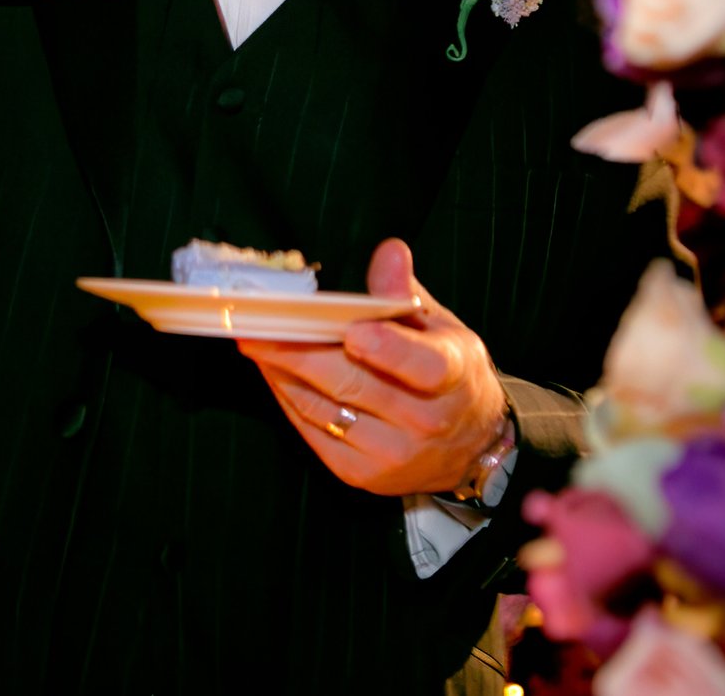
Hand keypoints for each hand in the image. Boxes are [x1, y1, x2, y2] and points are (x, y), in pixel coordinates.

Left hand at [238, 238, 507, 498]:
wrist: (470, 445)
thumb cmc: (450, 374)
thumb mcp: (442, 328)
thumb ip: (406, 293)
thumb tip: (388, 251)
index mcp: (452, 376)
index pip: (423, 366)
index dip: (387, 349)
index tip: (351, 330)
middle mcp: (424, 421)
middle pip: (352, 382)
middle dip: (298, 350)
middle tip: (257, 323)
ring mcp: (391, 453)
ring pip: (323, 407)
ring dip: (282, 372)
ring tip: (253, 341)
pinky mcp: (361, 474)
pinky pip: (313, 431)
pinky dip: (288, 398)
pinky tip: (273, 373)